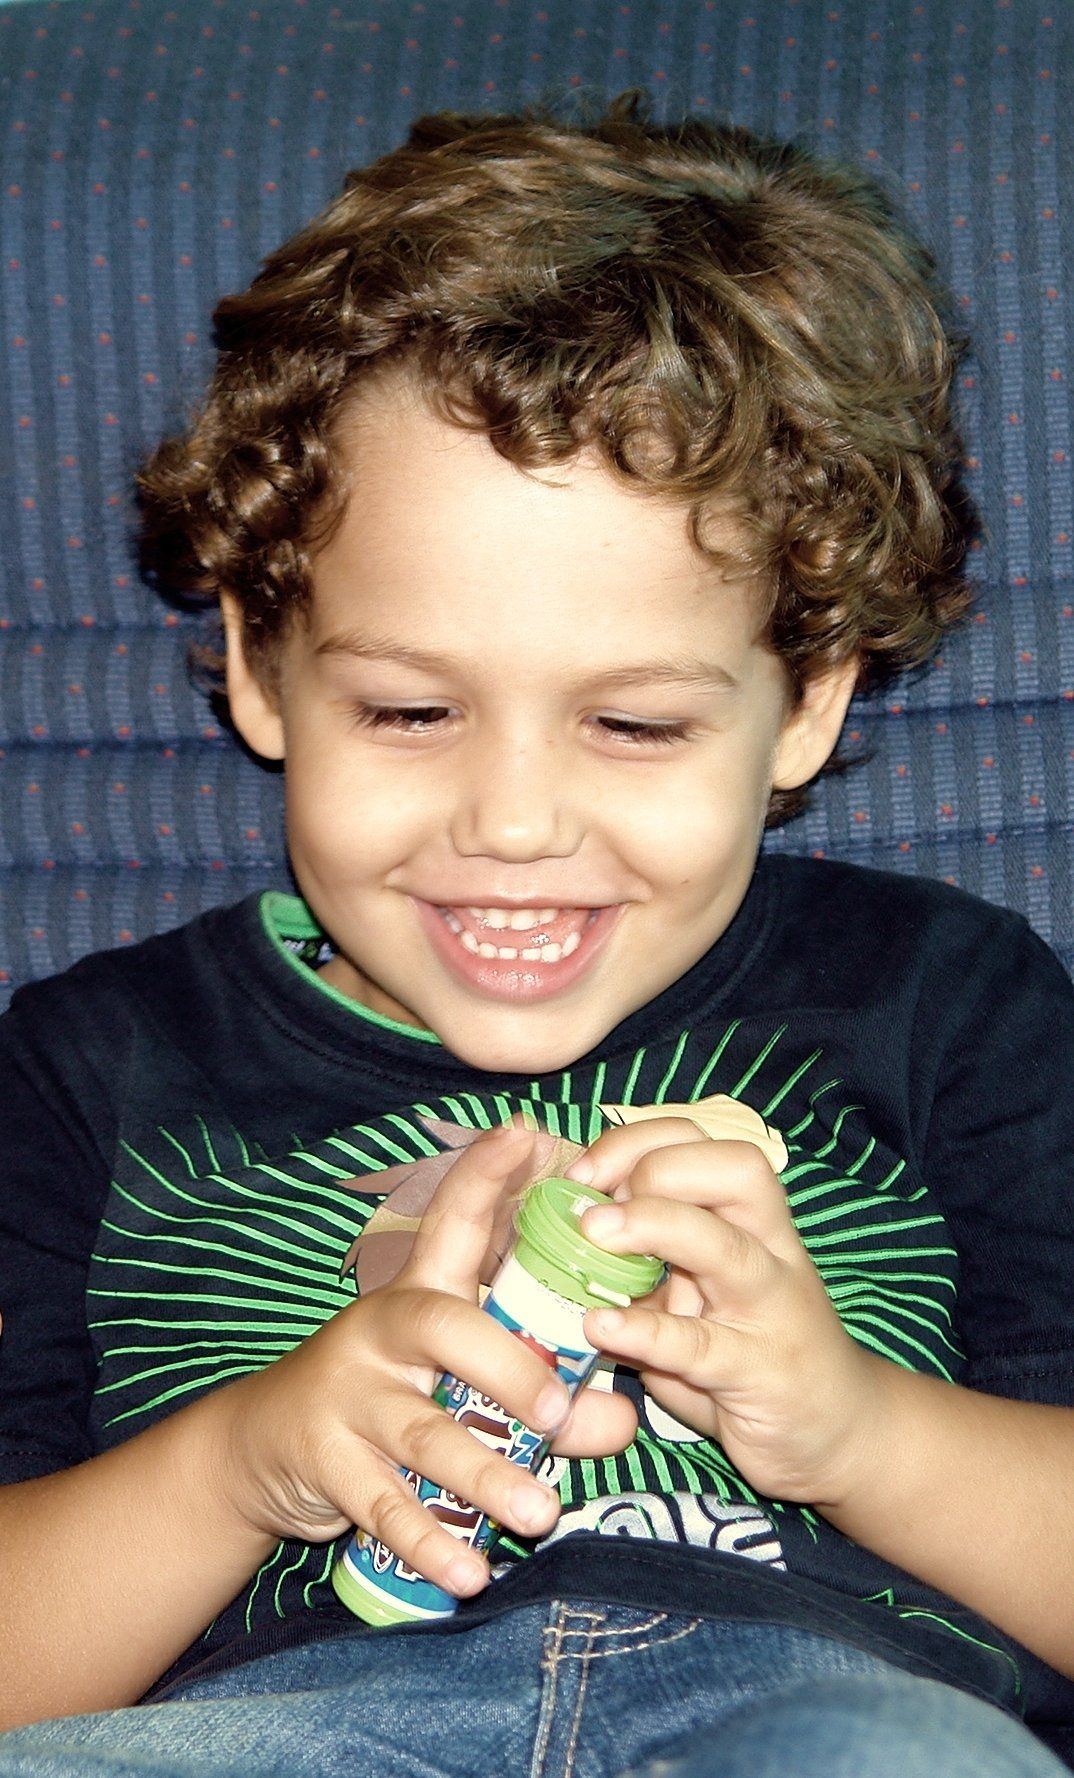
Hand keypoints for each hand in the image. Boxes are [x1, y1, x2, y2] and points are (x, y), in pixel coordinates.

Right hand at [212, 1122, 636, 1597]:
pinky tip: (470, 1573)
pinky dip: (431, 1544)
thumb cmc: (392, 1397)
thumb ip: (548, 1397)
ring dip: (485, 1476)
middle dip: (507, 1366)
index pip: (454, 1223)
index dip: (487, 1176)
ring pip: (424, 1433)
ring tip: (539, 1512)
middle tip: (560, 1409)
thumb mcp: (459, 1383)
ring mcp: (350, 1397)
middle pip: (445, 1329)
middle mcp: (383, 1332)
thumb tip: (622, 1418)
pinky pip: (386, 1509)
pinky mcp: (328, 1463)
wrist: (265, 1445)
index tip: (525, 1131)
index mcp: (422, 1295)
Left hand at [572, 1117, 883, 1507]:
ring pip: (725, 1247)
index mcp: (752, 1220)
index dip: (639, 1142)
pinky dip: (648, 1330)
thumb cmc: (753, 1352)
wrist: (839, 1433)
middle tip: (593, 1205)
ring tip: (593, 1232)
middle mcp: (770, 1252)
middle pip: (735, 1170)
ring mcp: (770, 1311)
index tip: (585, 1174)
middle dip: (657, 1167)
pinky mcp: (759, 1374)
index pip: (705, 1142)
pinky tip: (600, 1324)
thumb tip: (562, 1233)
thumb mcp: (699, 1297)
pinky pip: (702, 1346)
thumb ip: (648, 1266)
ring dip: (655, 1226)